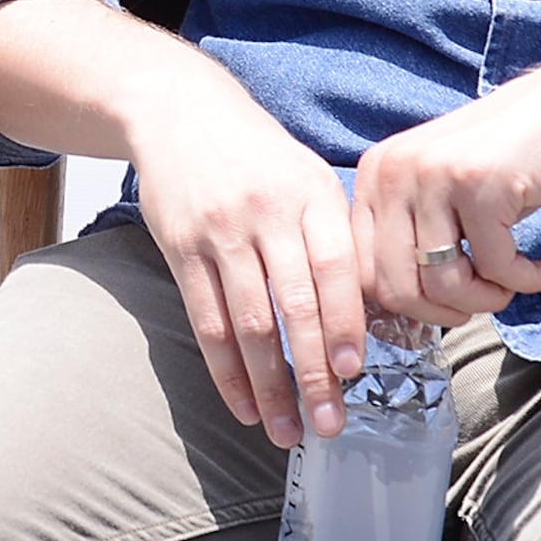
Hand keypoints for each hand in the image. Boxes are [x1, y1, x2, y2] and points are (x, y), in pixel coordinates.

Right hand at [128, 72, 366, 446]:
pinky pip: (205, 320)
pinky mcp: (180, 248)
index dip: (345, 324)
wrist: (178, 110)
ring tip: (287, 430)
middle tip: (329, 423)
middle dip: (313, 373)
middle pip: (292, 306)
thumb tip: (362, 321)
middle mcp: (265, 213)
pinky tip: (243, 404)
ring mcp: (219, 232)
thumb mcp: (306, 176)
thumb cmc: (257, 154)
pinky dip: (225, 370)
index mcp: (309, 194)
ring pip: (247, 323)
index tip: (354, 373)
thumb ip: (332, 238)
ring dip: (269, 386)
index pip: (333, 269)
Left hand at [349, 65, 540, 326]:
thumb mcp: (445, 191)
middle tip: (489, 300)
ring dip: (487, 300)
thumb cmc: (517, 159)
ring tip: (515, 283)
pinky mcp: (481, 185)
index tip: (451, 309)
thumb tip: (395, 312)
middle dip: (447, 313)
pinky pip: (497, 269)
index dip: (409, 309)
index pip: (363, 273)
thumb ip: (414, 234)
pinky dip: (528, 281)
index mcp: (375, 174)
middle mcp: (393, 170)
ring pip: (443, 285)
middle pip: (396, 289)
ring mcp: (435, 175)